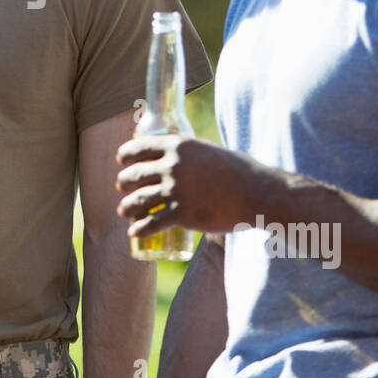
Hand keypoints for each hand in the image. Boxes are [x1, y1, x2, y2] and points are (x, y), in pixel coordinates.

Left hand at [115, 135, 263, 237]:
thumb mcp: (210, 151)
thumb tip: (183, 158)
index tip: (121, 159)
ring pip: (139, 200)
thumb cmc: (239, 171)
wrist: (257, 193)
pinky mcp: (181, 214)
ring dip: (126, 207)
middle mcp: (172, 166)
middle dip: (123, 181)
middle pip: (135, 174)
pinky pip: (152, 223)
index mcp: (178, 145)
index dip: (126, 154)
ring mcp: (175, 190)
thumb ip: (192, 155)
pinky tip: (133, 232)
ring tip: (124, 211)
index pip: (140, 146)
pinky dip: (139, 229)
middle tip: (122, 187)